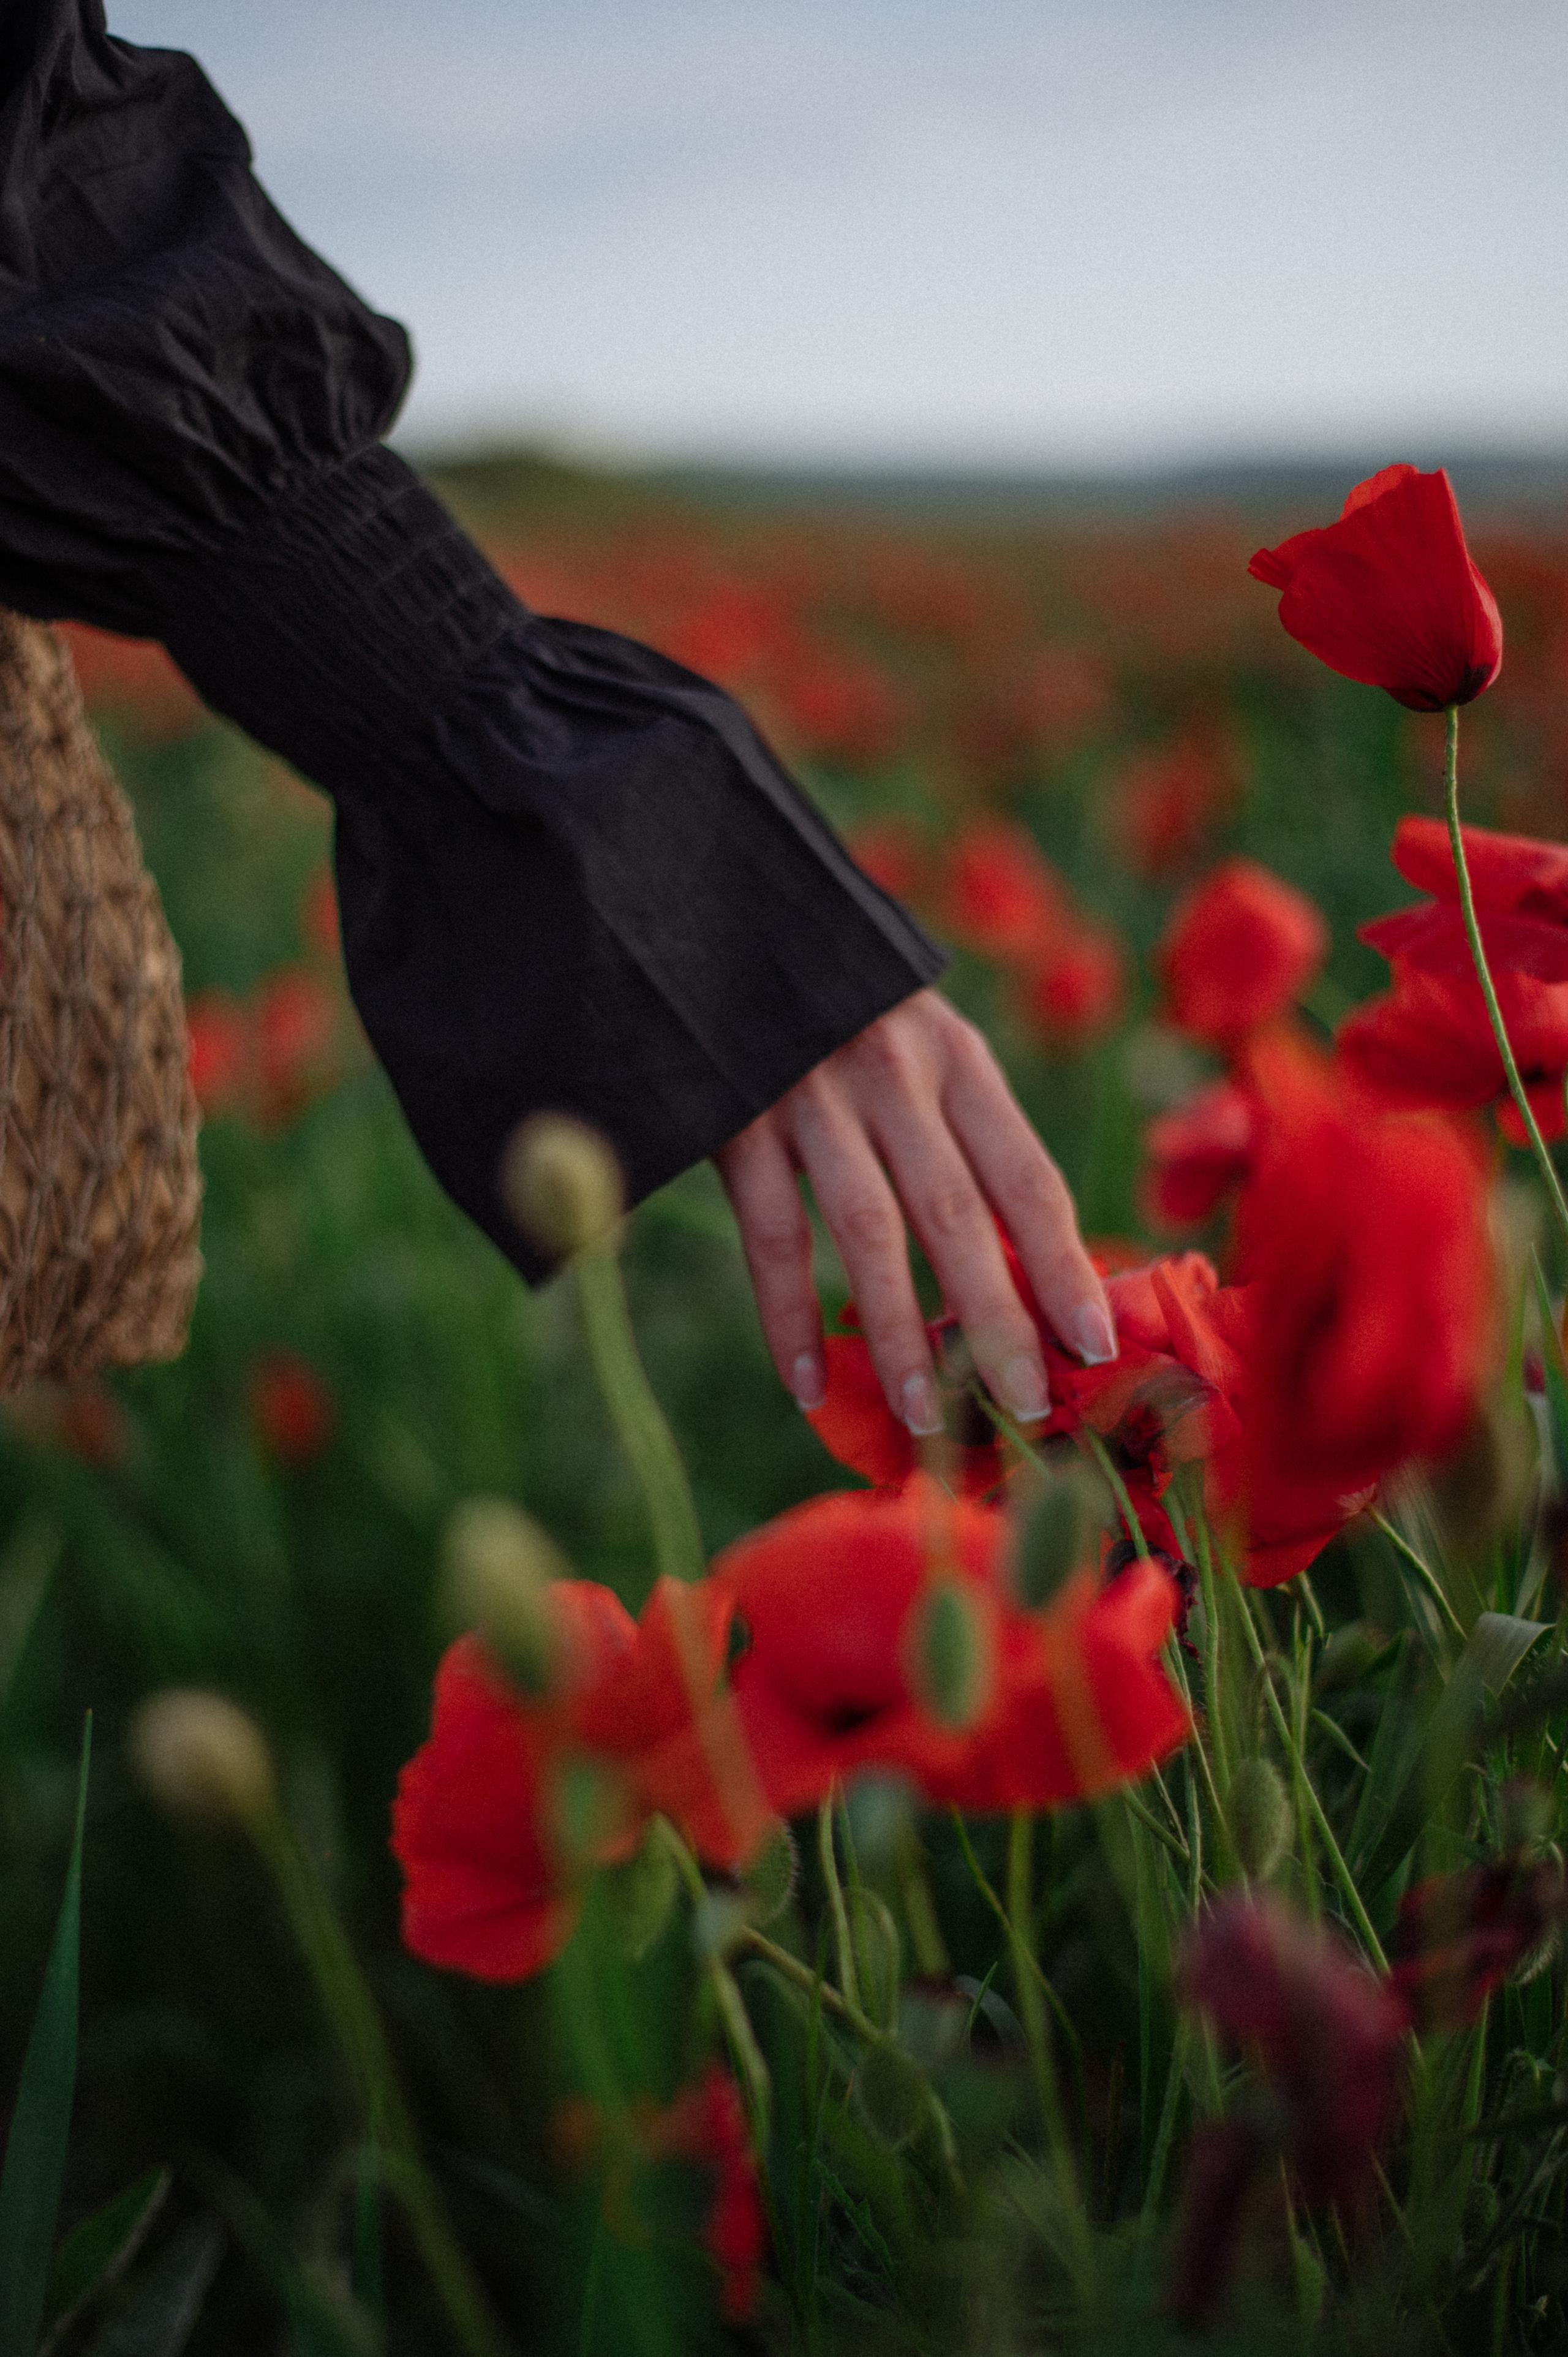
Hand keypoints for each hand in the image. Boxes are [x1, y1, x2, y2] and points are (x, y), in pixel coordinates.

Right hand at [713, 989, 1116, 1432]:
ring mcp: (811, 1095)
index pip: (1027, 1178)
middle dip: (996, 1322)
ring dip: (899, 1336)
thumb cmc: (847, 1010)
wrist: (728, 928)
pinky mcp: (737, 1118)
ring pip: (868, 1233)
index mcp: (957, 1059)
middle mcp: (894, 1074)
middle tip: (1024, 1407)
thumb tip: (1027, 1274)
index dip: (1064, 1266)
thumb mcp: (925, 1047)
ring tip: (926, 1417)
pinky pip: (771, 1235)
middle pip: (958, 1217)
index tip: (1095, 1345)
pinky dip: (788, 1316)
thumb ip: (967, 1139)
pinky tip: (806, 1386)